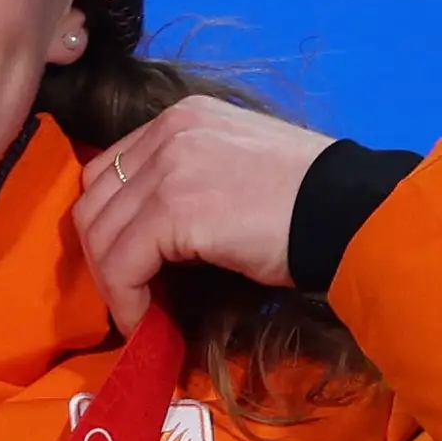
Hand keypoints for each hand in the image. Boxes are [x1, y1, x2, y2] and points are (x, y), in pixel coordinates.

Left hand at [68, 94, 332, 335]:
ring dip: (112, 284)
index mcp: (183, 117)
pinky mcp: (173, 210)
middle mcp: (168, 131)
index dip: (110, 223)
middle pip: (95, 200)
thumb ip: (189, 179)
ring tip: (137, 314)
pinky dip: (126, 300)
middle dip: (102, 256)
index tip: (128, 264)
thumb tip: (155, 233)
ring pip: (101, 234)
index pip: (111, 169)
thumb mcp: (236, 168)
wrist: (347, 212)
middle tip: (127, 296)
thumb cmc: (309, 202)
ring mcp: (169, 167)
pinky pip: (123, 264)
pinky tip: (146, 323)